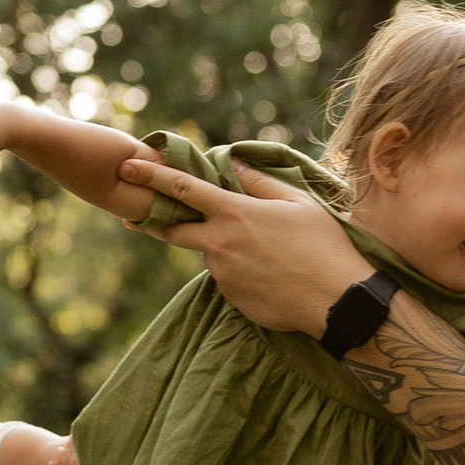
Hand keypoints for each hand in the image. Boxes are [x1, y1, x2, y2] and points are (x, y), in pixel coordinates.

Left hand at [118, 147, 364, 334]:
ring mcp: (223, 275)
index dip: (152, 175)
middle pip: (172, 230)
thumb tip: (234, 162)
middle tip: (136, 215)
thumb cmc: (324, 245)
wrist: (337, 301)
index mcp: (235, 214)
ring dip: (220, 247)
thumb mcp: (297, 203)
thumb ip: (259, 182)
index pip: (183, 188)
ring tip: (262, 252)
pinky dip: (239, 272)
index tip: (127, 165)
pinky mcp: (232, 299)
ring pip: (210, 254)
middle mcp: (221, 244)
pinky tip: (270, 274)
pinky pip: (228, 278)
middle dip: (151, 220)